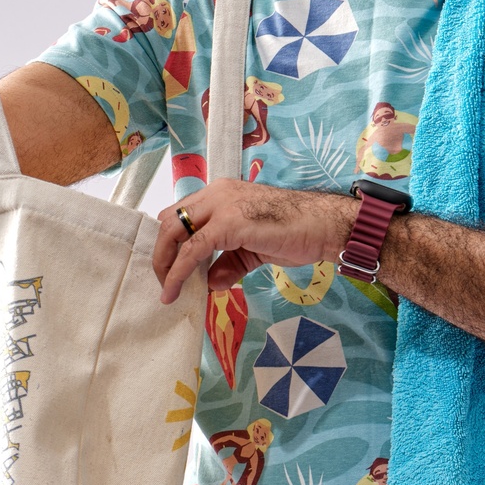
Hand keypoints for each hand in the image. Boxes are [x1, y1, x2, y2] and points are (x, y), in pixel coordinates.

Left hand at [154, 179, 353, 303]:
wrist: (322, 225)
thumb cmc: (295, 231)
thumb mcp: (252, 249)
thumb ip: (228, 263)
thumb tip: (210, 284)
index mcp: (221, 194)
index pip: (180, 213)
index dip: (170, 240)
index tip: (169, 266)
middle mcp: (216, 193)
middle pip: (170, 220)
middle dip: (162, 253)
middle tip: (164, 282)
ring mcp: (221, 205)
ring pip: (174, 232)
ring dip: (165, 264)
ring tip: (167, 290)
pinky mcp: (228, 222)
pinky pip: (193, 250)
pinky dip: (179, 272)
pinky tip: (176, 290)